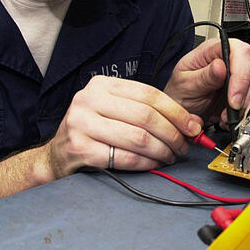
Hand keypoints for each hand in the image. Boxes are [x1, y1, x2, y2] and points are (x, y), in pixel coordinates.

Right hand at [46, 76, 203, 176]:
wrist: (57, 155)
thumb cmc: (93, 131)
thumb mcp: (114, 110)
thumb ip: (147, 111)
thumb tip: (191, 122)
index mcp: (101, 85)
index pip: (149, 94)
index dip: (176, 111)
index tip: (192, 126)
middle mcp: (88, 100)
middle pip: (146, 116)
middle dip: (172, 134)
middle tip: (183, 146)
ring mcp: (81, 123)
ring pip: (138, 137)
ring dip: (162, 151)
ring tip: (170, 157)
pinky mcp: (80, 149)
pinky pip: (125, 157)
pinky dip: (146, 163)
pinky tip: (154, 164)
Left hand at [163, 38, 249, 127]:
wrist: (182, 110)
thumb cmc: (180, 92)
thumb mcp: (185, 84)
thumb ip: (203, 76)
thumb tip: (220, 66)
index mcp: (214, 49)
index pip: (239, 51)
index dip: (241, 74)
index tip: (234, 98)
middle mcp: (231, 58)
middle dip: (247, 94)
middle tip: (234, 111)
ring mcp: (240, 73)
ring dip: (248, 105)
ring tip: (227, 117)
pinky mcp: (246, 89)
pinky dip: (249, 111)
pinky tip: (232, 117)